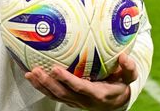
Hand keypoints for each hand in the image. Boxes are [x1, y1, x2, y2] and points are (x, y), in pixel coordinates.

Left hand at [24, 52, 138, 110]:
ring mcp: (74, 101)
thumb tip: (124, 56)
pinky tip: (31, 77)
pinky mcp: (68, 100)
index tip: (56, 69)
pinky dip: (41, 87)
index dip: (67, 80)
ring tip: (30, 74)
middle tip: (36, 70)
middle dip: (48, 83)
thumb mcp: (129, 78)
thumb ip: (129, 68)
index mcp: (97, 94)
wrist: (115, 104)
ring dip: (41, 86)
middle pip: (62, 93)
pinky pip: (53, 95)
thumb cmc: (120, 85)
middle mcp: (83, 100)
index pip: (80, 87)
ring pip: (55, 96)